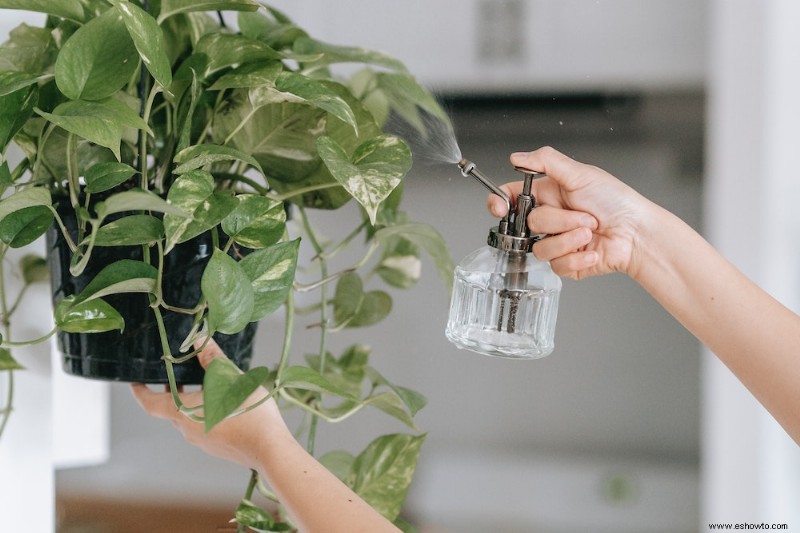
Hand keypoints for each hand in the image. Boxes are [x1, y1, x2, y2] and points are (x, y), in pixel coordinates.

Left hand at [132, 339, 288, 469]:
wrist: (268, 447)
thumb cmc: (245, 411)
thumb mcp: (229, 376)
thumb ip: (212, 357)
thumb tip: (199, 339)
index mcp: (181, 412)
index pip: (150, 403)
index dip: (140, 391)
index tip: (135, 382)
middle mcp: (187, 429)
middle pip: (171, 408)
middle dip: (173, 390)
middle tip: (180, 372)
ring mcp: (203, 440)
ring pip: (189, 416)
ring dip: (193, 400)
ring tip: (208, 383)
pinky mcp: (218, 446)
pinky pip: (204, 425)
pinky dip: (206, 411)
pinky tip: (226, 401)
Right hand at [488, 146, 650, 279]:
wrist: (636, 233)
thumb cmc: (616, 201)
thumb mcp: (581, 174)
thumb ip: (545, 161)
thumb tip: (516, 157)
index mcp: (548, 195)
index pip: (511, 199)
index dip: (500, 204)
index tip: (500, 208)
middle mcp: (549, 219)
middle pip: (528, 224)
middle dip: (558, 221)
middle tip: (582, 216)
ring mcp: (556, 242)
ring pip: (540, 248)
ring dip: (569, 240)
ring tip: (590, 231)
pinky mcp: (565, 264)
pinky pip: (556, 265)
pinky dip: (577, 257)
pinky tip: (592, 249)